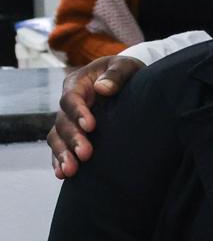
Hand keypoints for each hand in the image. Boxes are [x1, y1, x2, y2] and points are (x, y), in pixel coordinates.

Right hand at [48, 55, 143, 178]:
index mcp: (77, 83)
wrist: (127, 80)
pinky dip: (59, 160)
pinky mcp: (74, 132)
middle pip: (63, 122)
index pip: (71, 99)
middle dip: (73, 139)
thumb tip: (102, 88)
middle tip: (86, 154)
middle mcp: (69, 103)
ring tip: (71, 171)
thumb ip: (116, 75)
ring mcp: (69, 119)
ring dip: (62, 154)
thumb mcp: (125, 66)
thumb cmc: (126, 71)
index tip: (91, 126)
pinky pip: (60, 147)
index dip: (78, 112)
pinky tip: (63, 174)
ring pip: (57, 137)